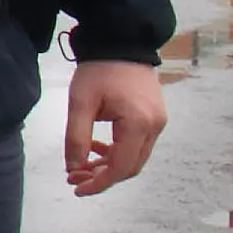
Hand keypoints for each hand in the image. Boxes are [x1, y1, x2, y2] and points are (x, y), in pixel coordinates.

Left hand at [64, 58, 164, 195]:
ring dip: (109, 166)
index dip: (99, 183)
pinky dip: (117, 152)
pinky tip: (95, 148)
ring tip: (80, 166)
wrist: (121, 42)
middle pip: (130, 167)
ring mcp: (158, 122)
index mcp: (138, 123)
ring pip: (134, 158)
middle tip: (74, 177)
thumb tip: (73, 168)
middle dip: (102, 177)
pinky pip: (137, 145)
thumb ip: (76, 138)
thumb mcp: (80, 103)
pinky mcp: (155, 117)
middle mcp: (155, 126)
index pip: (121, 167)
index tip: (77, 189)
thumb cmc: (99, 70)